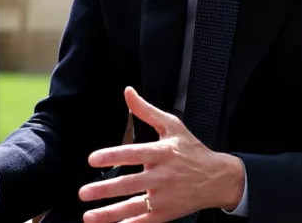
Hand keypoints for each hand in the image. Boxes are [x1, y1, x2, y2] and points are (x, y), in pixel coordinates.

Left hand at [78, 87, 244, 222]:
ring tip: (88, 216)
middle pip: (130, 183)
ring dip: (109, 213)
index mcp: (163, 152)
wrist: (218, 178)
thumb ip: (146, 111)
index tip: (93, 159)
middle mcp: (163, 175)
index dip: (112, 156)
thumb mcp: (173, 126)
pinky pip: (144, 221)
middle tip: (84, 192)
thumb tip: (128, 92)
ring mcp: (165, 197)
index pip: (134, 154)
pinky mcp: (166, 213)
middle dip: (105, 189)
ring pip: (133, 206)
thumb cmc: (192, 150)